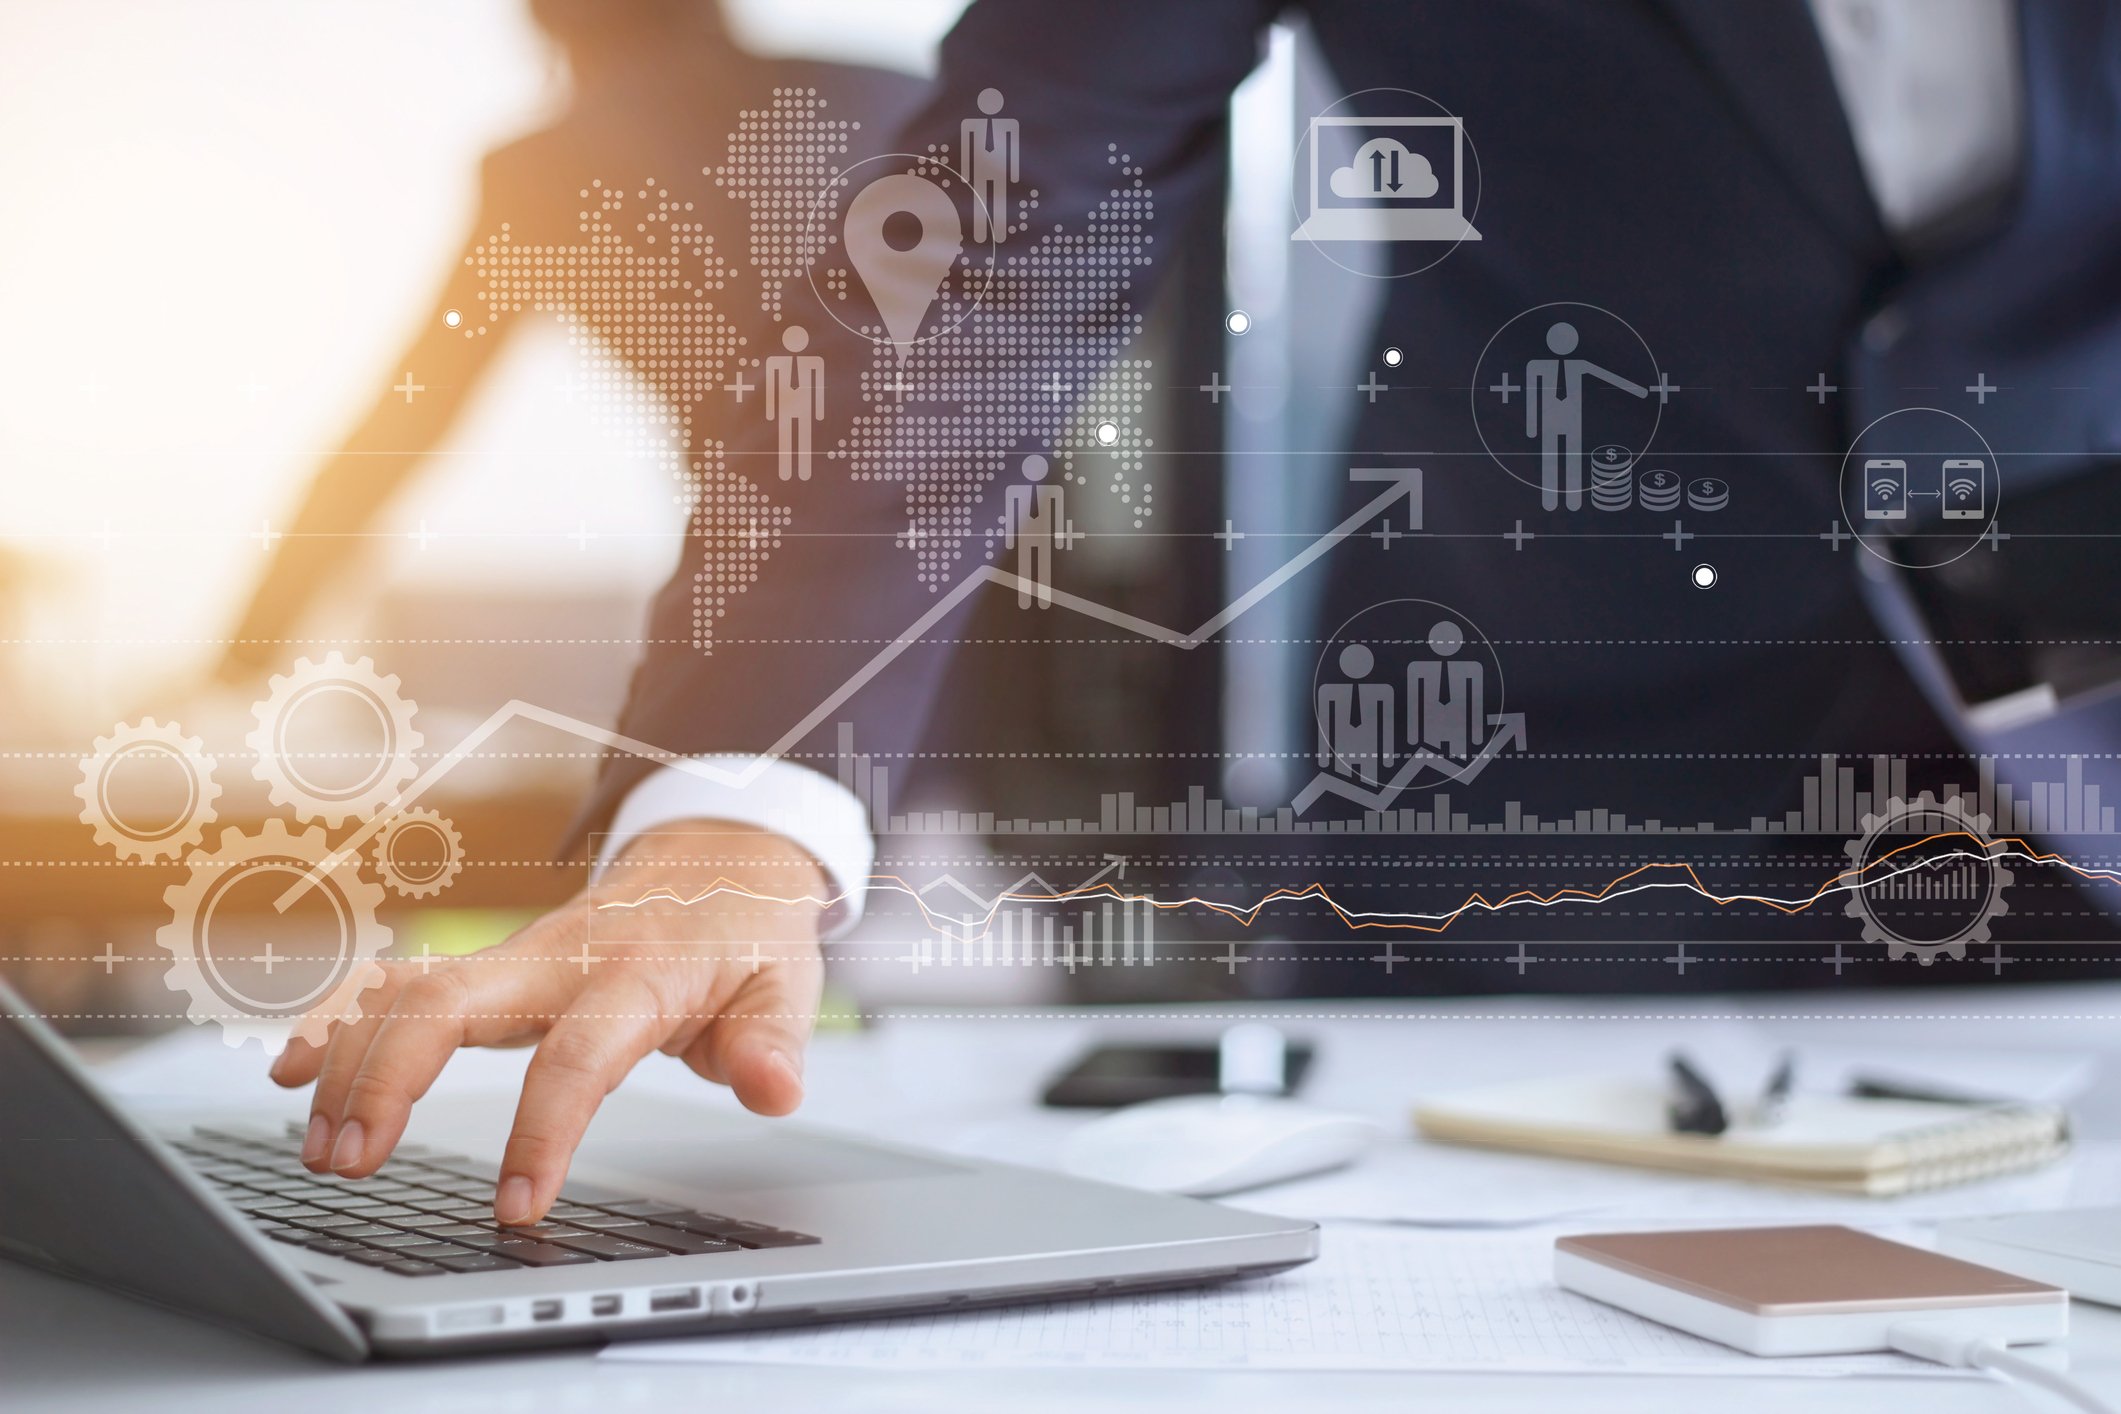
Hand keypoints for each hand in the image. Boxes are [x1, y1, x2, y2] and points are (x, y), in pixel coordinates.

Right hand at [269, 820, 826, 1224]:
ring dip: (350, 1060)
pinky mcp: (491, 964)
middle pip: (451, 1000)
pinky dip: (340, 1021)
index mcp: (638, 974)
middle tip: (351, 1161)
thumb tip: (776, 1089)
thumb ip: (772, 1044)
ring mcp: (516, 955)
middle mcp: (561, 958)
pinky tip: (291, 1068)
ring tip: (320, 1146)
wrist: (719, 859)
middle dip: (389, 1077)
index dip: (543, 1132)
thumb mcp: (784, 986)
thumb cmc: (744, 932)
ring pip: (408, 990)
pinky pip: (400, 982)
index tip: (518, 1208)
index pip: (579, 1054)